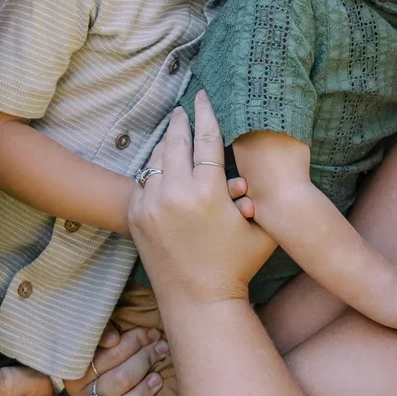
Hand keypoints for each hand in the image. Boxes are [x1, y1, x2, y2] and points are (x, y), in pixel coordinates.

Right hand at [64, 326, 170, 395]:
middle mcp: (81, 394)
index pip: (106, 356)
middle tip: (162, 349)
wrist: (121, 385)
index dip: (132, 343)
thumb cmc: (120, 354)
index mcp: (78, 368)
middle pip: (116, 382)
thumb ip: (108, 330)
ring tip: (158, 379)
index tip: (152, 334)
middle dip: (143, 362)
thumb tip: (112, 338)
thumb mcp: (112, 337)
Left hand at [128, 93, 276, 308]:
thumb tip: (245, 174)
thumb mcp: (259, 229)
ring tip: (171, 134)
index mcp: (209, 191)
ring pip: (156, 160)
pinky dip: (153, 172)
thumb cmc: (236, 265)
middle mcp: (176, 192)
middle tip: (183, 108)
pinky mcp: (137, 216)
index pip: (207, 138)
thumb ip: (257, 196)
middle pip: (176, 141)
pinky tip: (160, 166)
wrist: (198, 299)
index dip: (206, 113)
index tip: (203, 96)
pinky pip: (143, 182)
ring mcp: (152, 204)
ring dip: (165, 145)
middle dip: (180, 122)